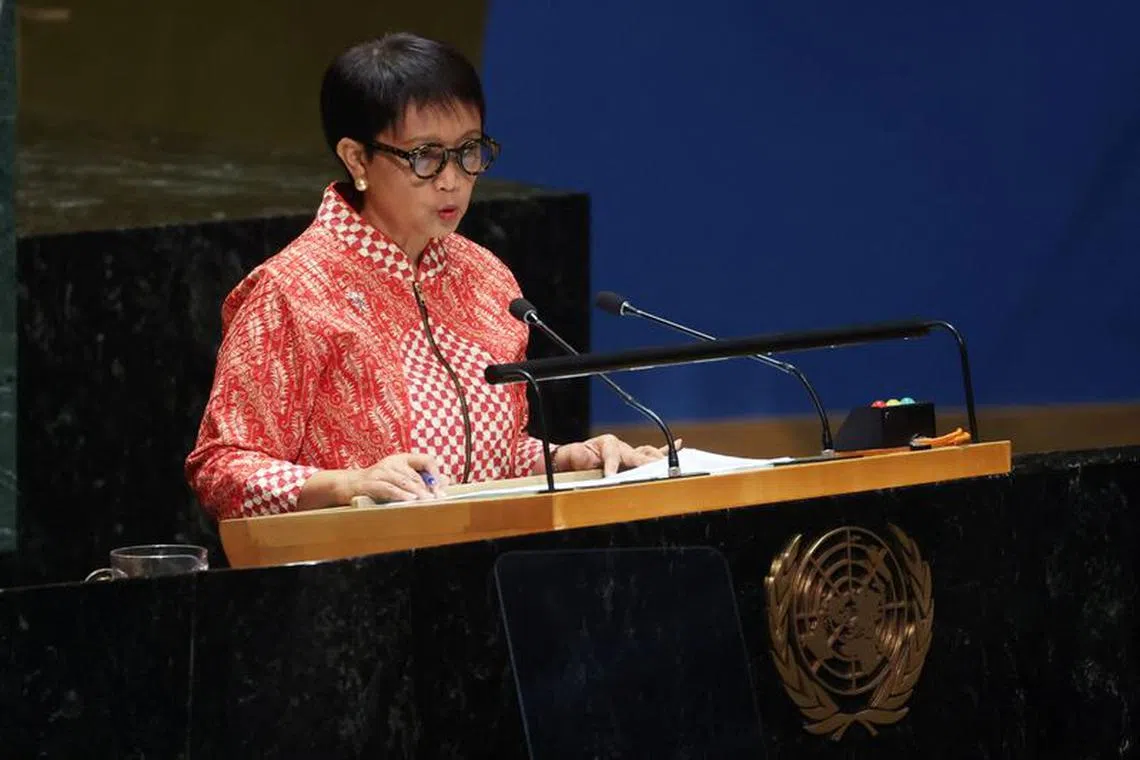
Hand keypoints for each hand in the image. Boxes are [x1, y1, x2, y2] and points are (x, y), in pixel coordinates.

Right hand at [346, 452, 448, 502]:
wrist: (349, 485)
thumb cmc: (379, 483)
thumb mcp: (401, 478)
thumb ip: (422, 479)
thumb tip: (447, 481)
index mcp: (402, 459)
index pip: (426, 460)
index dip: (435, 473)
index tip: (441, 488)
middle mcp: (392, 462)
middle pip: (416, 475)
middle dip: (428, 488)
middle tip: (437, 499)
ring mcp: (381, 471)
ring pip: (404, 481)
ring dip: (417, 492)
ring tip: (428, 500)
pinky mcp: (371, 483)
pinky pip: (389, 488)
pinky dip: (401, 494)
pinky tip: (410, 500)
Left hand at [553, 434, 681, 476]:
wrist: (574, 459)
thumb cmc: (574, 458)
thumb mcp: (572, 456)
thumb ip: (578, 456)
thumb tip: (587, 457)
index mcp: (606, 444)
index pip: (613, 454)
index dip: (612, 466)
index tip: (611, 477)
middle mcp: (621, 446)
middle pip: (637, 454)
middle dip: (645, 464)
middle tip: (653, 472)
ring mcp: (629, 452)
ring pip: (647, 454)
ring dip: (657, 461)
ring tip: (669, 466)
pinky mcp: (633, 458)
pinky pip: (651, 454)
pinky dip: (664, 451)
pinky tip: (679, 445)